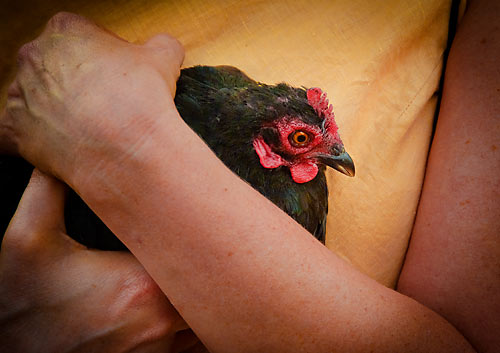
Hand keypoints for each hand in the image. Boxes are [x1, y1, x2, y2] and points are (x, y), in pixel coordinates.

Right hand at [0, 169, 199, 352]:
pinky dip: (196, 326)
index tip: (199, 219)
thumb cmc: (23, 300)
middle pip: (211, 287)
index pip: (195, 252)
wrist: (12, 351)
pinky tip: (186, 306)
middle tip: (208, 242)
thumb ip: (47, 190)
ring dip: (207, 296)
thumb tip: (59, 152)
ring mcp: (159, 348)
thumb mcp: (26, 238)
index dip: (201, 234)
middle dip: (211, 264)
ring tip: (201, 271)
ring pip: (207, 319)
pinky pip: (194, 344)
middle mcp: (160, 321)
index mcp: (141, 285)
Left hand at [1, 12, 183, 185]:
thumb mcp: (164, 58)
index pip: (83, 37)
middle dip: (77, 81)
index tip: (119, 76)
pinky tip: (58, 144)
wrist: (128, 150)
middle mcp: (34, 57)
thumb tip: (164, 47)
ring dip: (55, 108)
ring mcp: (20, 94)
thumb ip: (160, 44)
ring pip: (36, 97)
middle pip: (55, 65)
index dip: (105, 57)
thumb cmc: (143, 99)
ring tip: (88, 127)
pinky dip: (33, 138)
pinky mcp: (14, 130)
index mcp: (66, 30)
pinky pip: (15, 133)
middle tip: (105, 102)